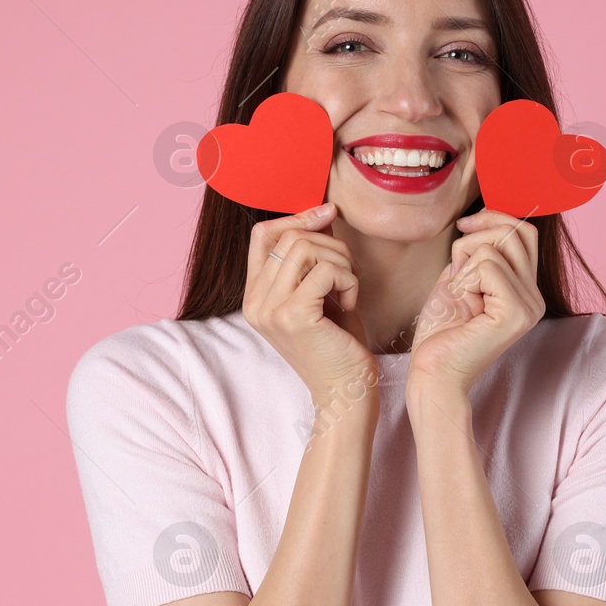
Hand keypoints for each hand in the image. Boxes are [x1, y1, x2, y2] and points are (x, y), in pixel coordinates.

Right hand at [244, 202, 377, 405]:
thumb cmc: (338, 344)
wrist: (345, 392)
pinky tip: (351, 303)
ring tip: (349, 289)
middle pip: (290, 238)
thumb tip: (322, 213)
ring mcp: (270, 310)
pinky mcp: (293, 316)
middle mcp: (255, 303)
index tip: (328, 214)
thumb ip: (314, 258)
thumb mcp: (321, 293)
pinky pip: (326, 270)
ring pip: (306, 249)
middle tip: (350, 272)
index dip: (296, 217)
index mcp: (255, 296)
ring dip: (341, 262)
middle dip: (331, 245)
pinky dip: (348, 280)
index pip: (262, 235)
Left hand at [407, 210, 545, 401]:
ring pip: (496, 247)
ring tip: (460, 297)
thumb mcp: (461, 278)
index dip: (493, 218)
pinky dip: (464, 280)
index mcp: (527, 290)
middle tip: (455, 266)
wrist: (433, 372)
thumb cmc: (441, 331)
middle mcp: (536, 298)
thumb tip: (486, 217)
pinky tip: (462, 305)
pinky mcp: (516, 313)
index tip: (463, 227)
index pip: (524, 233)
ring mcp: (530, 306)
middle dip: (476, 237)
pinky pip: (488, 266)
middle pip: (515, 232)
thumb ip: (479, 252)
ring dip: (464, 266)